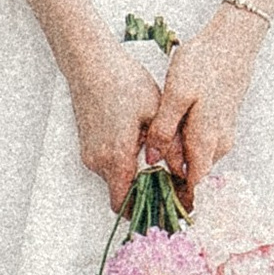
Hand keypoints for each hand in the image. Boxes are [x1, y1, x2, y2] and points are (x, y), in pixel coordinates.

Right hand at [69, 45, 164, 212]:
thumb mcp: (155, 111)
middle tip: (170, 185)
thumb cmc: (122, 81)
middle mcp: (98, 161)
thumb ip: (170, 146)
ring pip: (115, 178)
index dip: (144, 210)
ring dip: (135, 175)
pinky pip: (108, 164)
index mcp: (115, 157)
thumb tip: (185, 170)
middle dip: (145, 192)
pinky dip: (125, 163)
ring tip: (159, 158)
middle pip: (121, 193)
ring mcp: (90, 154)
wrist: (91, 64)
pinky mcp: (88, 145)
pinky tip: (141, 144)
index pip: (124, 204)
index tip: (165, 209)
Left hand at [148, 11, 263, 200]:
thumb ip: (163, 129)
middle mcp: (219, 144)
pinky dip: (182, 148)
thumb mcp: (176, 94)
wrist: (233, 41)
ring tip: (147, 158)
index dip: (176, 200)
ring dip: (175, 163)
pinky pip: (200, 146)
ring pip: (195, 159)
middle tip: (139, 182)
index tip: (153, 206)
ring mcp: (223, 134)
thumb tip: (151, 159)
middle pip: (193, 175)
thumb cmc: (204, 63)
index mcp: (207, 141)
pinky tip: (165, 135)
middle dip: (170, 182)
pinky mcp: (221, 123)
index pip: (194, 186)